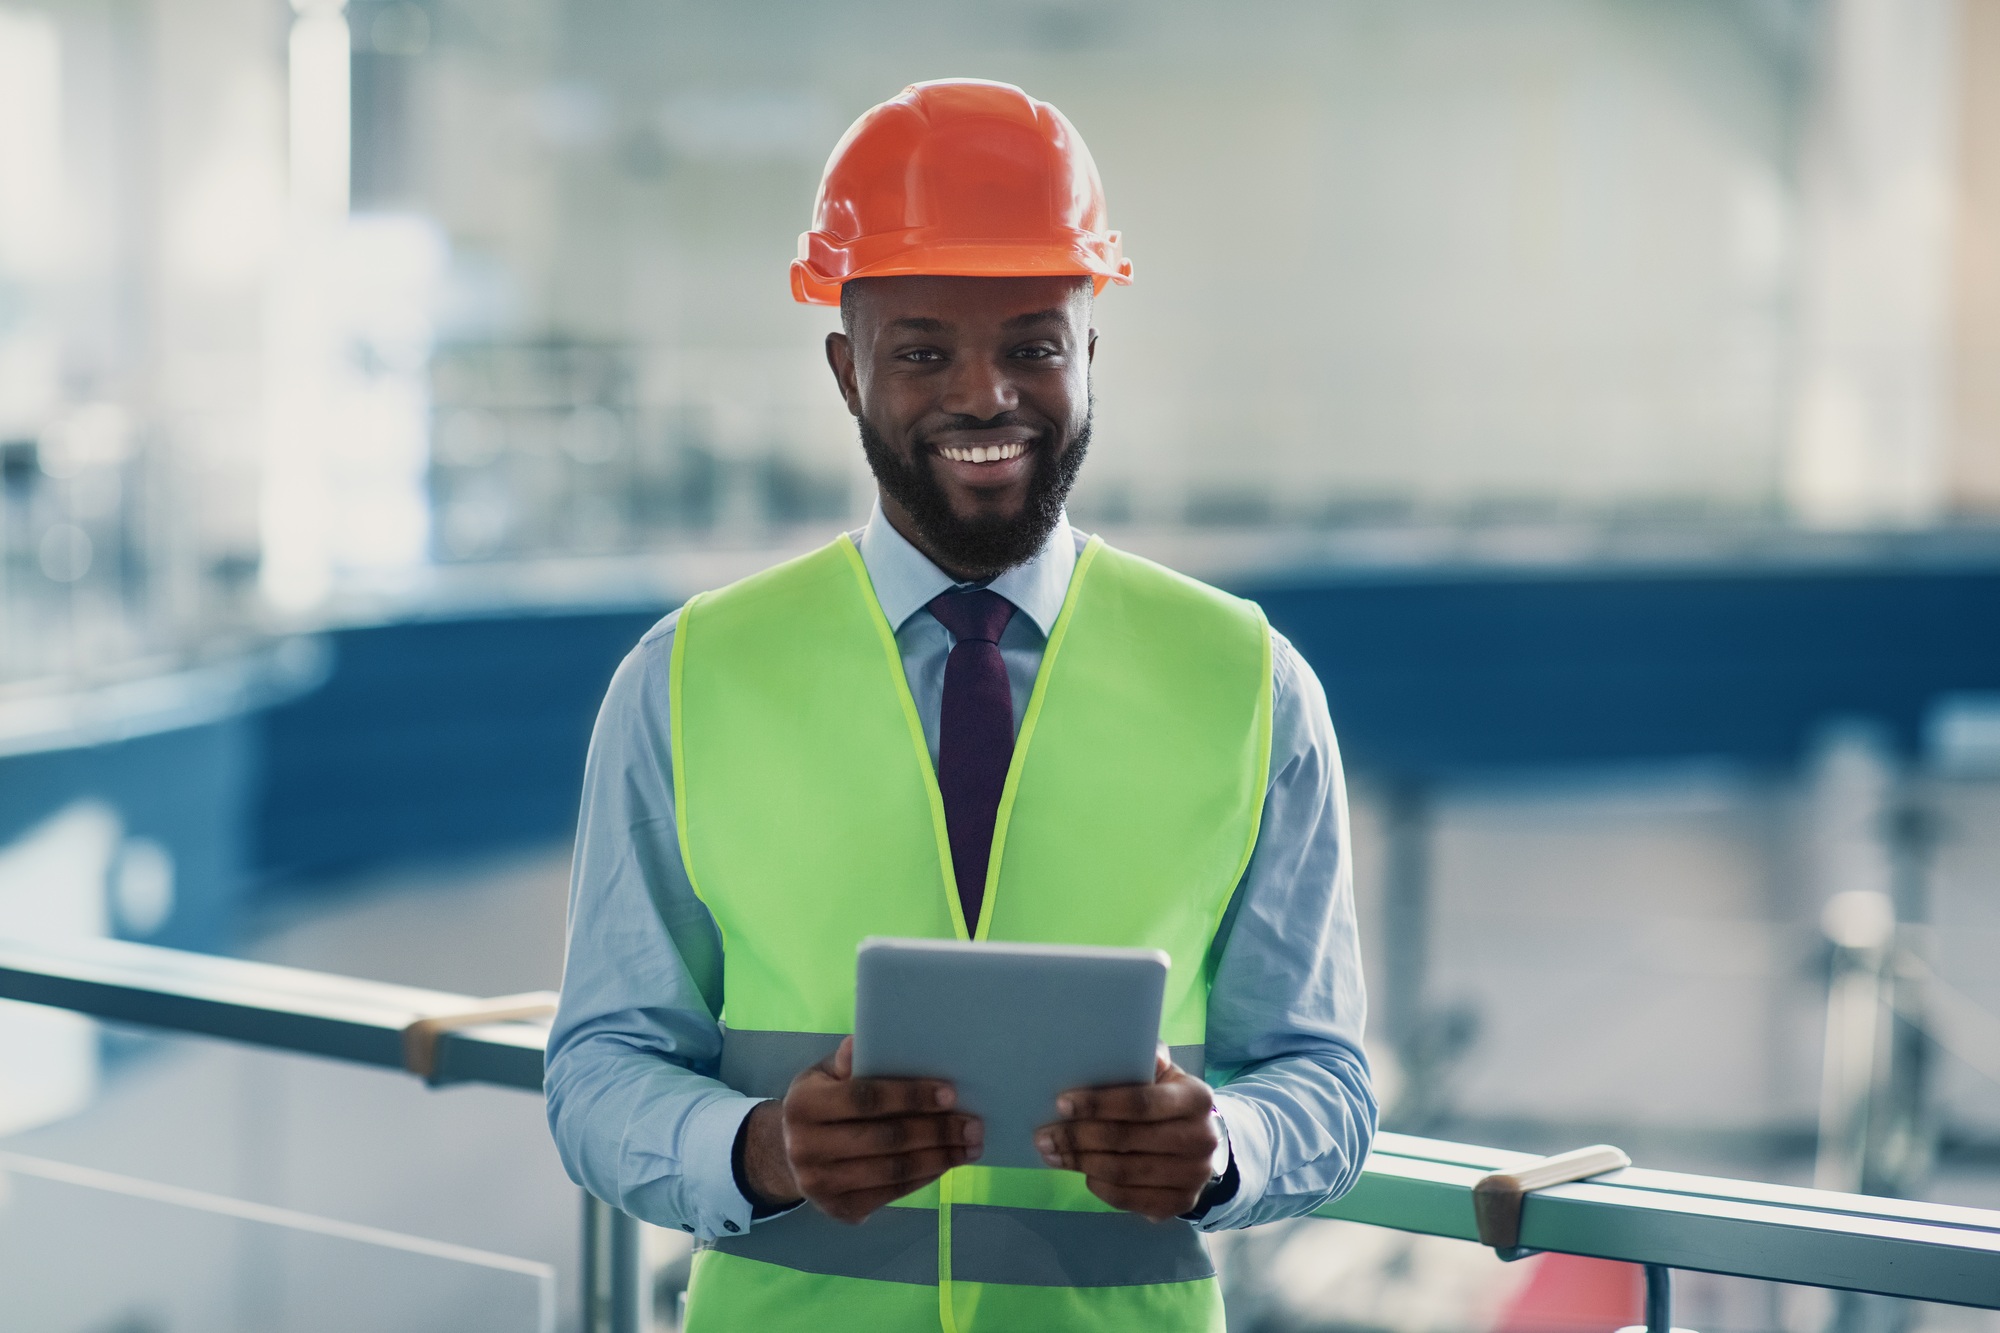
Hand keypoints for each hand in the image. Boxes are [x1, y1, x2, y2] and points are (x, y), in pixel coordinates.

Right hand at [743, 1036, 982, 1224]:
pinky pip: (892, 1193)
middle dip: (936, 1131)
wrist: (788, 1155)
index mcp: (804, 1105)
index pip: (866, 1099)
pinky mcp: (839, 1210)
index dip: (910, 1096)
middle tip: (974, 1125)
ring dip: (939, 1158)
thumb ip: (848, 1061)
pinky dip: (925, 1177)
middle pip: (886, 1139)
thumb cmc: (820, 1102)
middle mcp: (806, 1148)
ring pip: (893, 1171)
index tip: (950, 1093)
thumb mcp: (824, 1074)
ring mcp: (821, 1186)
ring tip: (970, 1146)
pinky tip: (946, 1162)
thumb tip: (862, 1041)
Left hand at [1035, 1050, 1218, 1220]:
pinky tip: (1083, 1173)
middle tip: (1043, 1135)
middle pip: (1125, 1139)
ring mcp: (1193, 1176)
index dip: (1097, 1104)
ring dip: (1080, 1162)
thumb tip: (1120, 1042)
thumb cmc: (1169, 1102)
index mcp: (1196, 1098)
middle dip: (1077, 1136)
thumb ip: (1145, 1059)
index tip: (1061, 1103)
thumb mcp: (1165, 1076)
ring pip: (1123, 1171)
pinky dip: (1100, 1186)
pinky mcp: (1180, 1204)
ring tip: (1052, 1154)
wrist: (1205, 1146)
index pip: (1140, 1102)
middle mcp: (1201, 1138)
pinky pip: (1129, 1199)